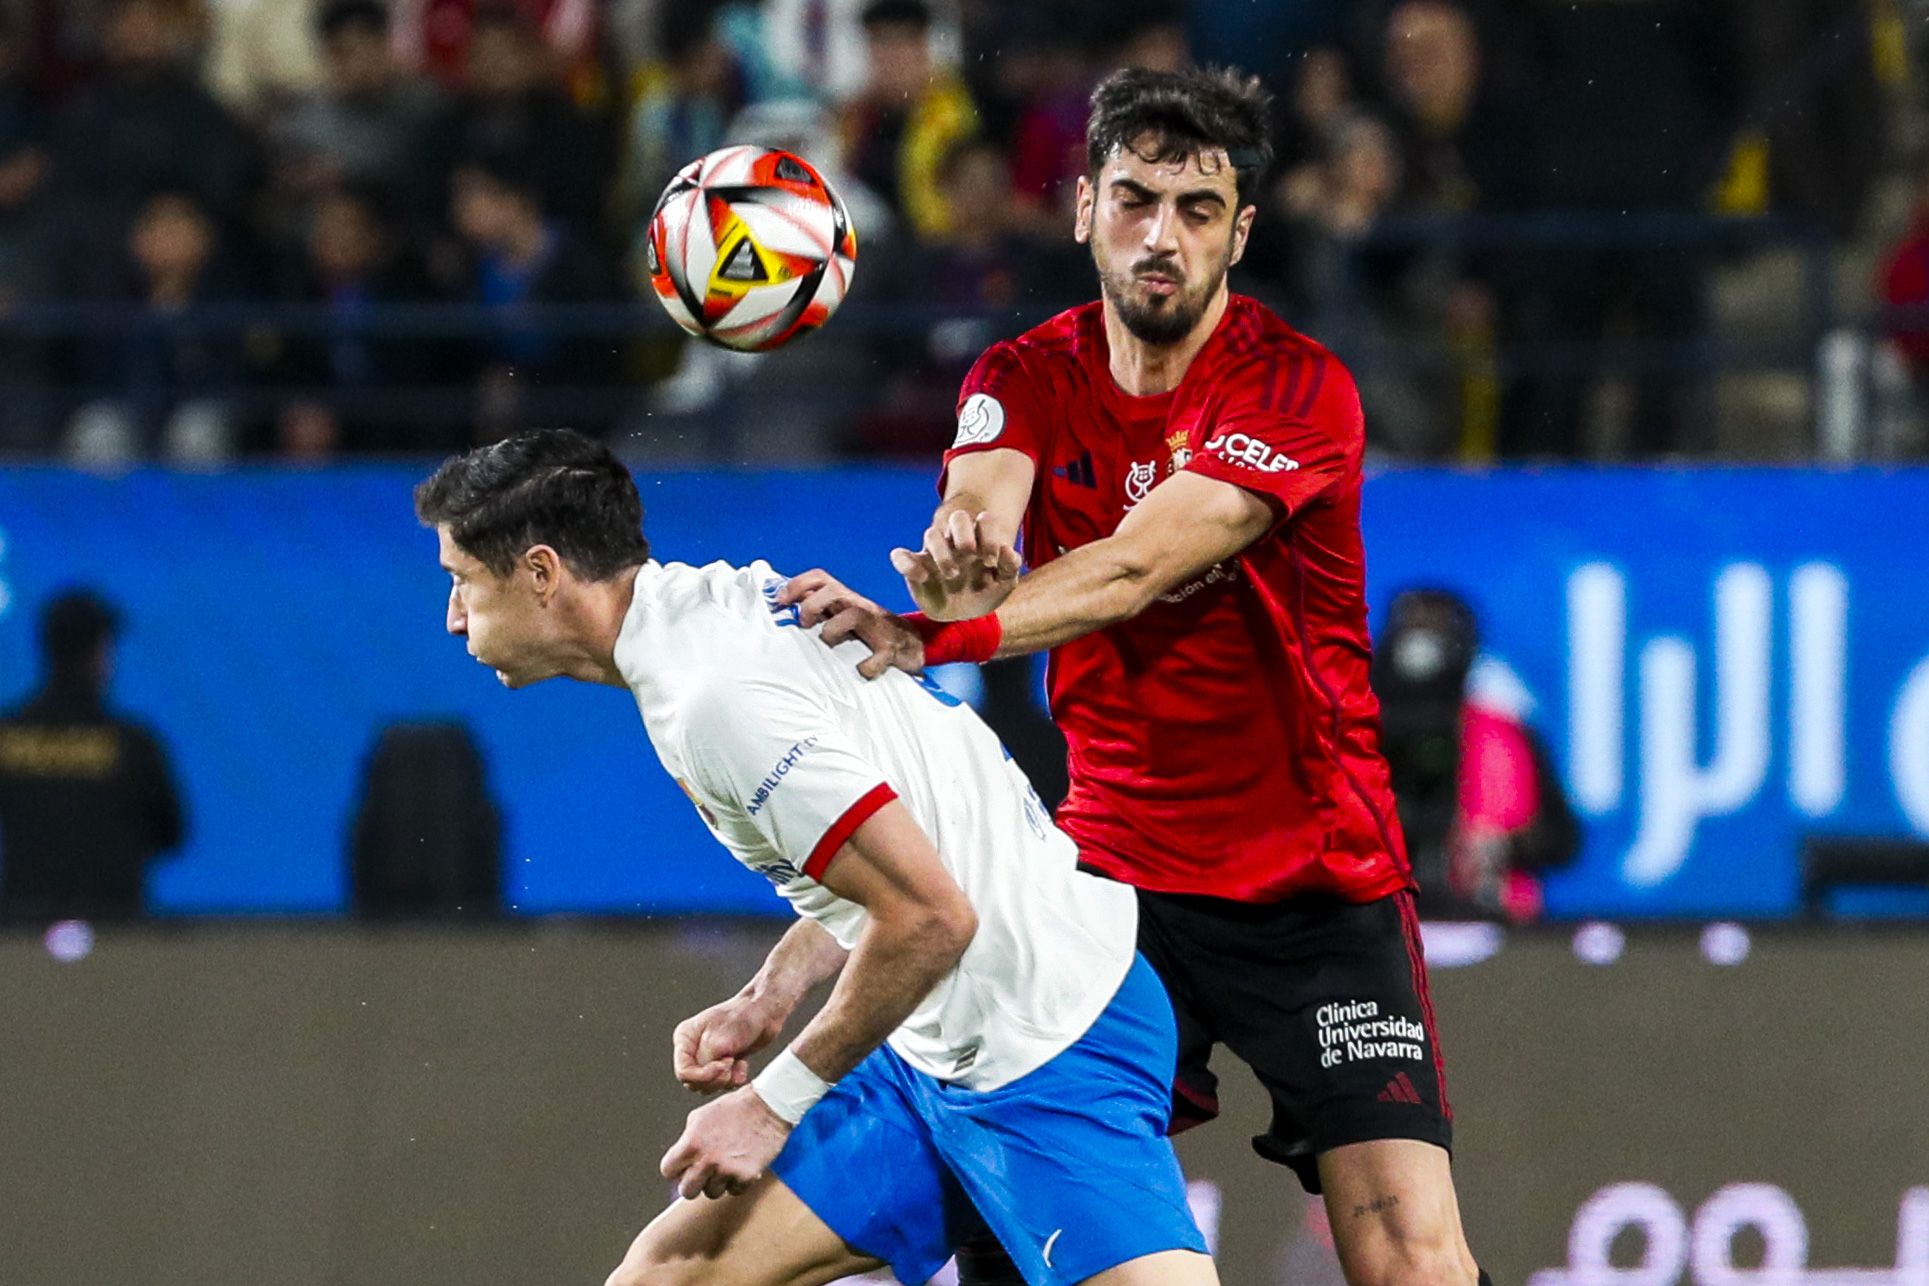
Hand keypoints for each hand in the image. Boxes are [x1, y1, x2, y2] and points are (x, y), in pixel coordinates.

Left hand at [659, 1085, 792, 1199]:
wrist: (768, 1106)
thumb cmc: (735, 1108)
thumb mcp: (700, 1117)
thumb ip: (687, 1140)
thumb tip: (680, 1160)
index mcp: (691, 1144)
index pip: (668, 1171)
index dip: (676, 1169)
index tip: (684, 1168)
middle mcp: (706, 1160)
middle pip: (687, 1191)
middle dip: (693, 1183)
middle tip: (703, 1173)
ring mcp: (726, 1170)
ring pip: (711, 1193)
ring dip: (717, 1182)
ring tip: (727, 1165)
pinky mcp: (746, 1177)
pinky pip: (734, 1191)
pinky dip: (737, 1182)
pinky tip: (741, 1165)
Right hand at [673, 994, 785, 1093]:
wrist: (765, 1012)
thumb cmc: (743, 1015)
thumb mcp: (720, 1037)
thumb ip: (706, 1059)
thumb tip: (704, 1077)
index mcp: (685, 1038)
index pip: (683, 1071)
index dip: (701, 1076)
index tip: (722, 1066)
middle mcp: (693, 1048)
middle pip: (693, 1082)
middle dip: (714, 1078)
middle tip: (730, 1062)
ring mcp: (707, 1057)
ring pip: (707, 1086)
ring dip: (724, 1080)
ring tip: (736, 1063)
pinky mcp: (722, 1064)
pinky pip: (722, 1084)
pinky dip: (734, 1079)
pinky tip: (742, 1065)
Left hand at [779, 570, 926, 679]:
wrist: (910, 645)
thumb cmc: (867, 631)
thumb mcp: (840, 615)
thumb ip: (816, 610)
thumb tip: (780, 610)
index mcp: (844, 599)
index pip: (820, 578)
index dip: (797, 584)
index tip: (780, 601)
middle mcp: (859, 607)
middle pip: (834, 591)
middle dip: (812, 604)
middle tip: (804, 623)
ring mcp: (876, 626)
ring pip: (855, 614)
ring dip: (834, 628)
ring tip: (828, 642)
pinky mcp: (890, 648)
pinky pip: (880, 654)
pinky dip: (868, 665)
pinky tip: (861, 670)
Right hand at [890, 510, 1019, 621]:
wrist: (965, 614)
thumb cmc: (985, 591)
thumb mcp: (1004, 583)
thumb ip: (1010, 566)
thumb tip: (1007, 550)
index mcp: (980, 540)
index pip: (985, 520)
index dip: (990, 534)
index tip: (991, 560)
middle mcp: (956, 542)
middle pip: (958, 518)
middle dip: (965, 533)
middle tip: (971, 556)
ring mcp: (934, 553)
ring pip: (931, 534)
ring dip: (942, 552)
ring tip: (953, 575)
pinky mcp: (916, 568)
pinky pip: (901, 556)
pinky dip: (906, 563)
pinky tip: (922, 577)